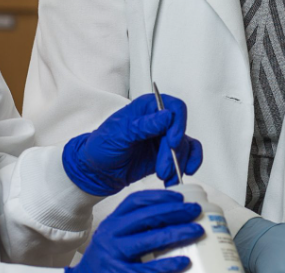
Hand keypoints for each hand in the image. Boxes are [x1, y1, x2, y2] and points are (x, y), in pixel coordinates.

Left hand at [63, 93, 202, 195]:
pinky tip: (180, 175)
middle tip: (163, 169)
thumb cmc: (102, 147)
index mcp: (147, 108)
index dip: (178, 124)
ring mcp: (163, 138)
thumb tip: (166, 116)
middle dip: (174, 152)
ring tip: (166, 177)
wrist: (97, 171)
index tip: (172, 142)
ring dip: (178, 163)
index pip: (174, 108)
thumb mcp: (119, 134)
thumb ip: (143, 125)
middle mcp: (158, 121)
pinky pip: (187, 156)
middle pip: (180, 131)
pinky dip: (188, 165)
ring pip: (184, 146)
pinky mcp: (166, 154)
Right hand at [66, 190, 203, 272]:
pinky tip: (183, 261)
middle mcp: (111, 236)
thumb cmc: (106, 260)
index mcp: (112, 222)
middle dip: (174, 211)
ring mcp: (114, 256)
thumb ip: (135, 227)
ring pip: (148, 240)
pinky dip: (168, 265)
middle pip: (145, 217)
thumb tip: (172, 218)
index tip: (180, 198)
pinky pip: (148, 270)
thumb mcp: (115, 237)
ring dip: (176, 233)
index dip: (160, 196)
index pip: (135, 201)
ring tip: (196, 230)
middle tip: (195, 211)